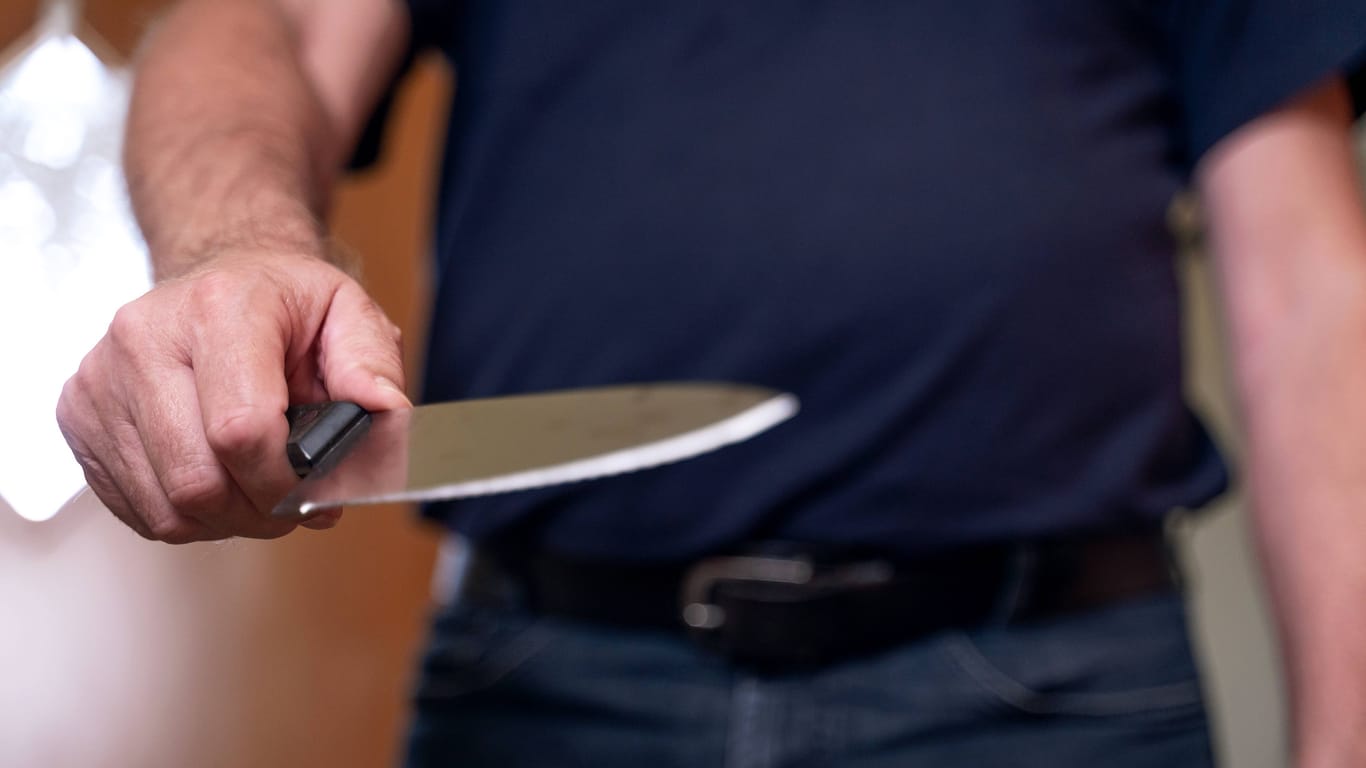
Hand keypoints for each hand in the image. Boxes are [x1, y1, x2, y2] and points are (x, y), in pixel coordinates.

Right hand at [55, 250, 409, 542]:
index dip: (284, 482)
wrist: (218, 275)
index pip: (240, 430)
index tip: (313, 490)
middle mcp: (145, 339)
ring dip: (225, 518)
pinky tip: (217, 477)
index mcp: (218, 308)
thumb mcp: (349, 312)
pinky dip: (186, 513)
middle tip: (292, 500)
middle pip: (197, 481)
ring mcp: (101, 379)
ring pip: (166, 507)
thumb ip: (373, 366)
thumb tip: (385, 415)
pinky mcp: (78, 415)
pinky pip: (138, 507)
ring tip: (257, 487)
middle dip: (259, 510)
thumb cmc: (282, 300)